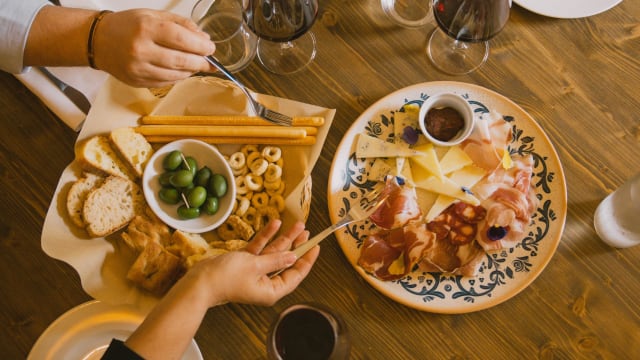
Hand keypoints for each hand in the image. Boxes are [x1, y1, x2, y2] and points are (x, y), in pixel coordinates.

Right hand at [93, 9, 214, 87]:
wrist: (99, 41)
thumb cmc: (127, 26)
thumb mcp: (153, 15)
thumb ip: (180, 24)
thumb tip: (203, 38)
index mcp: (146, 28)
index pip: (181, 39)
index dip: (200, 45)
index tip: (210, 48)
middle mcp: (141, 49)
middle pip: (181, 60)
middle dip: (200, 62)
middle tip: (210, 61)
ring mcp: (138, 68)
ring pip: (175, 75)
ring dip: (191, 71)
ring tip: (197, 65)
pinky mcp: (137, 82)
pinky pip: (165, 83)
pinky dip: (178, 78)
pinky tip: (182, 71)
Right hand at [189, 220, 319, 306]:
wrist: (200, 282)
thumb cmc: (226, 278)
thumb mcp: (255, 266)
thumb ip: (275, 260)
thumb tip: (292, 257)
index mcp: (272, 290)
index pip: (296, 274)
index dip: (307, 260)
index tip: (316, 247)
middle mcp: (265, 282)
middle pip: (286, 262)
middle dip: (296, 245)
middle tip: (306, 231)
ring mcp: (255, 273)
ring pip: (273, 253)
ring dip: (283, 238)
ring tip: (296, 224)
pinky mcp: (244, 264)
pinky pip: (260, 249)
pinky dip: (266, 238)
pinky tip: (275, 224)